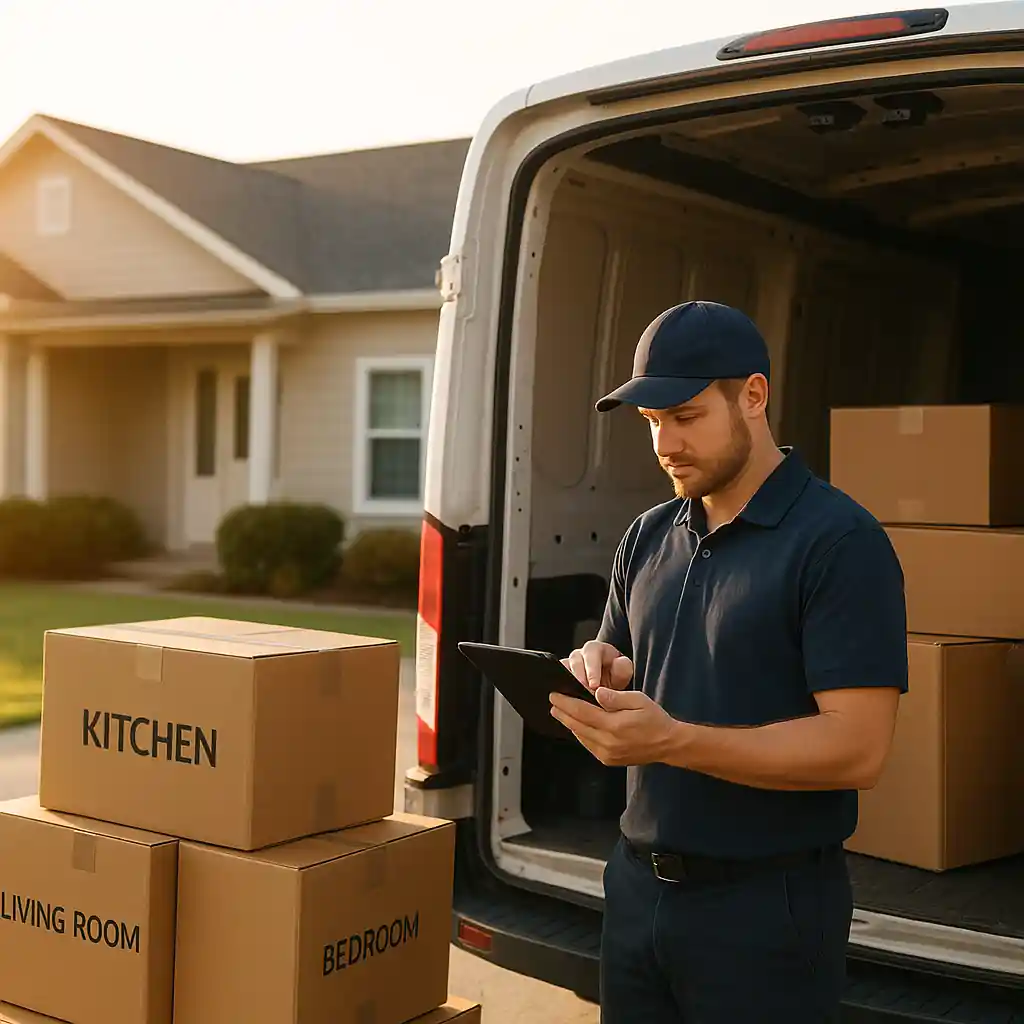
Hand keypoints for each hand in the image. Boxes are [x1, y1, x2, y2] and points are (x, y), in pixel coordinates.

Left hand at [549, 686, 677, 766]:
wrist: (667, 744)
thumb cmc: (654, 719)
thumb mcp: (638, 700)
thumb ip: (615, 697)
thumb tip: (596, 693)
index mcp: (614, 725)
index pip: (582, 712)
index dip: (566, 703)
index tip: (554, 695)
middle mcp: (607, 742)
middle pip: (577, 725)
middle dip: (562, 713)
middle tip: (552, 702)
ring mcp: (607, 753)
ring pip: (581, 736)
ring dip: (569, 723)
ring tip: (560, 712)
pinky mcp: (608, 760)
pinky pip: (588, 745)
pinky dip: (580, 734)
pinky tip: (576, 726)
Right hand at [561, 641, 632, 693]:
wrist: (608, 681)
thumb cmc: (615, 674)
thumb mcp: (623, 670)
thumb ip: (623, 667)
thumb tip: (619, 664)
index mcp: (594, 649)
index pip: (591, 655)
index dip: (592, 670)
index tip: (595, 685)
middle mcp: (579, 655)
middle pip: (574, 662)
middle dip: (580, 679)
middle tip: (586, 693)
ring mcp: (568, 665)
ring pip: (563, 671)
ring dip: (570, 685)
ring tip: (578, 700)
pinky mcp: (562, 677)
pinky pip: (558, 681)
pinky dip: (563, 691)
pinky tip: (569, 702)